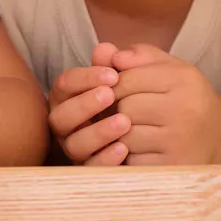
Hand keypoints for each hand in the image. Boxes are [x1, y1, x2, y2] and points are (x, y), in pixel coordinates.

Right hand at [47, 43, 131, 165]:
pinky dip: (106, 159)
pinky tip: (125, 147)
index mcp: (69, 98)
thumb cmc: (138, 96)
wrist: (160, 129)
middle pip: (60, 117)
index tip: (112, 74)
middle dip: (84, 104)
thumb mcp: (133, 75)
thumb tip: (106, 49)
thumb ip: (118, 61)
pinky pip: (92, 169)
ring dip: (97, 133)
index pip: (64, 84)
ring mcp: (77, 150)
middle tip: (110, 95)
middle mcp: (67, 125)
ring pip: (74, 145)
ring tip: (124, 122)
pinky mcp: (93, 171)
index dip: (84, 78)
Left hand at [111, 44, 220, 165]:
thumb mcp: (166, 67)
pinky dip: (129, 156)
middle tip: (121, 112)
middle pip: (125, 107)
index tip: (115, 90)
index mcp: (183, 79)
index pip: (127, 78)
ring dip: (120, 134)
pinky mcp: (173, 167)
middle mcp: (186, 109)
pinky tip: (140, 149)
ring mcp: (181, 141)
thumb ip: (134, 56)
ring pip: (126, 135)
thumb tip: (102, 51)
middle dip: (116, 110)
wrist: (218, 135)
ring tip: (130, 129)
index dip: (112, 85)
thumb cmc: (183, 95)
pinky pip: (133, 161)